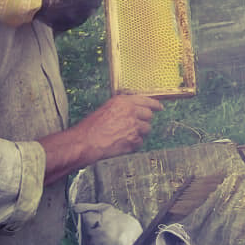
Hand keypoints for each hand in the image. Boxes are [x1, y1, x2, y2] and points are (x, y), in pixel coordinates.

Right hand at [40, 94, 163, 183]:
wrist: (85, 142)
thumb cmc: (91, 127)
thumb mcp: (107, 108)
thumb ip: (123, 107)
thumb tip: (135, 109)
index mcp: (123, 101)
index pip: (146, 100)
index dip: (155, 104)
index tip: (160, 107)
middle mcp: (131, 112)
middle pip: (148, 115)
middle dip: (143, 120)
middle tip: (134, 125)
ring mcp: (134, 127)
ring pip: (146, 129)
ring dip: (139, 133)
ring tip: (124, 135)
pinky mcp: (134, 140)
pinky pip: (140, 142)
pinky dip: (134, 143)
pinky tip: (122, 142)